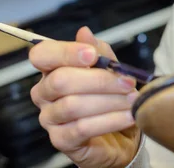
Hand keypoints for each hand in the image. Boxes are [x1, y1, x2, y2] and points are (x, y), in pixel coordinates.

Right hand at [29, 27, 140, 167]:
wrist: (121, 134)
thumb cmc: (110, 97)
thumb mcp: (110, 69)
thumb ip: (99, 51)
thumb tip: (84, 32)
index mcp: (52, 69)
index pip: (42, 55)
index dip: (65, 52)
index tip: (92, 55)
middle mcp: (44, 93)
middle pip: (60, 80)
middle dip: (99, 79)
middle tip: (127, 81)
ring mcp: (50, 118)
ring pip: (73, 105)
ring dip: (109, 100)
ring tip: (132, 99)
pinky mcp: (61, 140)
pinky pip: (82, 128)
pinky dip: (110, 120)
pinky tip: (128, 116)